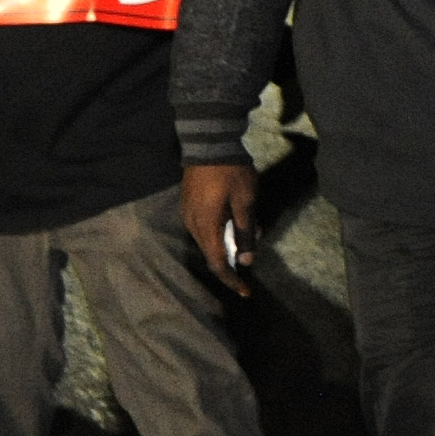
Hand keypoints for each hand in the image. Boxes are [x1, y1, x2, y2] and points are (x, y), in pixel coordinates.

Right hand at [181, 161, 258, 295]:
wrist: (209, 143)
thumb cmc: (231, 172)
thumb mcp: (245, 202)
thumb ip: (244, 232)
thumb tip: (246, 260)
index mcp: (206, 226)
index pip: (217, 263)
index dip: (231, 280)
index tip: (246, 292)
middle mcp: (192, 224)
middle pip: (209, 255)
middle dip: (228, 268)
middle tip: (246, 278)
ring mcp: (188, 214)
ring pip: (206, 243)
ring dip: (224, 251)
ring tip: (243, 251)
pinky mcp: (189, 205)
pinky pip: (203, 230)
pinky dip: (218, 237)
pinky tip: (232, 232)